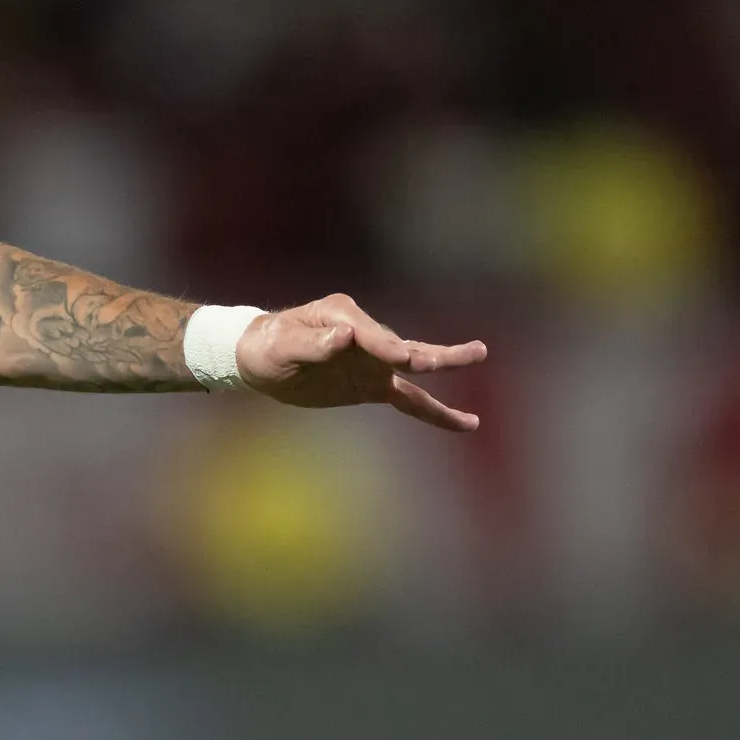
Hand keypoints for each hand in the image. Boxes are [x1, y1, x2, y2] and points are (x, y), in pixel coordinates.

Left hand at [239, 295, 487, 431]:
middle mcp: (366, 334)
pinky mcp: (374, 384)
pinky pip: (411, 400)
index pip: (371, 335)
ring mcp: (374, 360)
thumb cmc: (268, 346)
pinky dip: (436, 412)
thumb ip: (313, 343)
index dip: (388, 349)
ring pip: (416, 366)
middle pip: (403, 345)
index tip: (406, 360)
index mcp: (344, 317)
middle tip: (460, 354)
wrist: (259, 358)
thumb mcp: (283, 345)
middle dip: (427, 353)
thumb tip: (345, 337)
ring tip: (479, 352)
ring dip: (446, 362)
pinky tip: (466, 422)